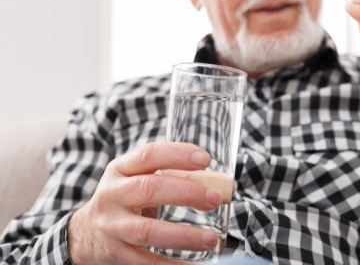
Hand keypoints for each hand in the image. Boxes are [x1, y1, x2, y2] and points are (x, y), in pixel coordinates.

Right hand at [67, 142, 223, 264]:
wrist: (85, 232)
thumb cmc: (126, 199)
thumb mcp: (139, 179)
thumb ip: (177, 177)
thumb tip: (224, 187)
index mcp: (121, 169)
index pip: (148, 155)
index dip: (177, 155)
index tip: (205, 159)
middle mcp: (112, 195)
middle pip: (149, 189)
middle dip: (186, 193)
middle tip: (215, 199)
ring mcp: (112, 225)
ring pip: (146, 231)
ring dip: (182, 235)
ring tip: (210, 238)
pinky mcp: (115, 252)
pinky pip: (144, 262)